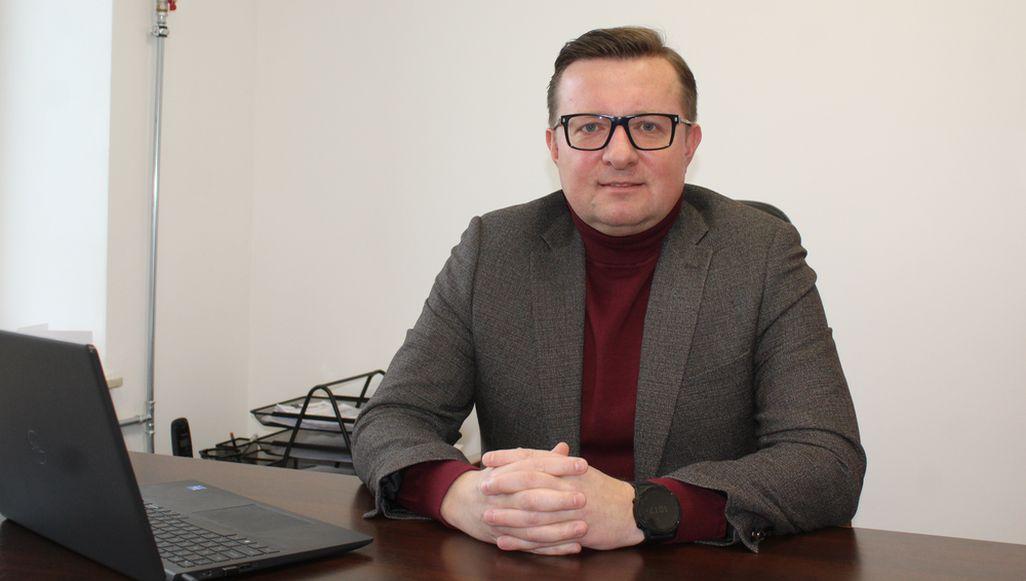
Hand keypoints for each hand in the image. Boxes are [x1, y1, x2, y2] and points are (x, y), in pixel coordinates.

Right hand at [440, 443, 589, 554]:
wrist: (460, 501)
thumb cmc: (494, 481)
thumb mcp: (511, 465)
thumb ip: (539, 458)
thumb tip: (564, 448)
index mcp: (504, 474)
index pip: (534, 467)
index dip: (558, 466)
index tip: (582, 465)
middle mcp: (501, 497)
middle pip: (531, 498)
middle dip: (558, 500)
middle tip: (583, 498)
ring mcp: (501, 520)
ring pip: (532, 527)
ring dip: (558, 530)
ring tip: (583, 528)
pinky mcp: (504, 539)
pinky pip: (531, 546)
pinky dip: (552, 549)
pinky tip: (574, 547)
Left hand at [482, 447, 644, 550]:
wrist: (632, 512)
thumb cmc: (603, 490)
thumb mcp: (580, 472)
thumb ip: (555, 462)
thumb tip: (532, 453)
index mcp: (567, 468)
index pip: (533, 457)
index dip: (508, 457)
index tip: (487, 458)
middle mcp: (567, 484)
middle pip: (530, 479)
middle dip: (503, 482)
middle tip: (482, 485)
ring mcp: (570, 508)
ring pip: (533, 510)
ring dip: (507, 514)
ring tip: (486, 515)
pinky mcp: (573, 530)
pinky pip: (542, 537)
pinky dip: (521, 541)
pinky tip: (503, 542)